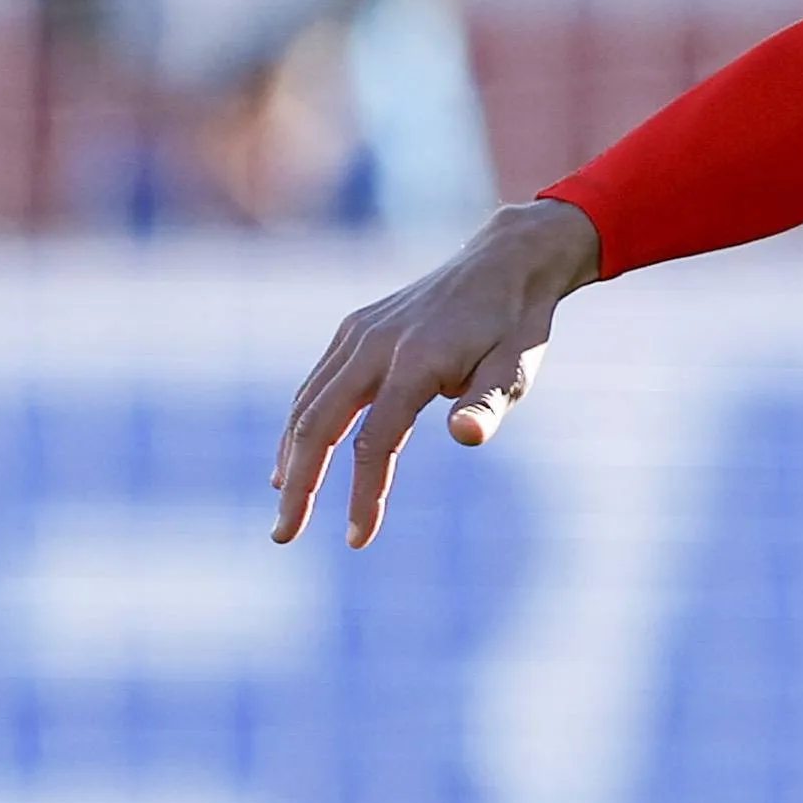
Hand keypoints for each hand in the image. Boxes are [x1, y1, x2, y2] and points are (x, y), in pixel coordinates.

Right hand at [271, 199, 600, 546]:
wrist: (504, 262)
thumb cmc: (516, 327)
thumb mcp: (518, 368)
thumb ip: (489, 404)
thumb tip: (466, 437)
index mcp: (414, 360)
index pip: (374, 442)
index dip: (363, 494)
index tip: (359, 539)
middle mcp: (373, 345)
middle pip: (317, 425)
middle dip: (299, 485)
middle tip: (284, 536)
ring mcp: (358, 334)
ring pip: (307, 404)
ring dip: (291, 458)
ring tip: (286, 508)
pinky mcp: (354, 329)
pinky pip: (316, 384)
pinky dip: (300, 424)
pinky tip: (292, 459)